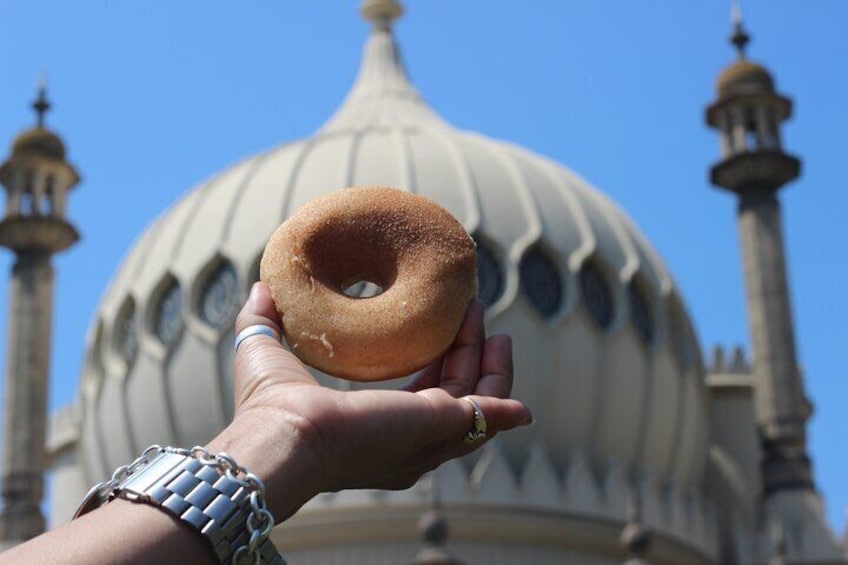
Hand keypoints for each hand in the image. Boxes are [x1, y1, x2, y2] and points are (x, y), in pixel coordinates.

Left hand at [219, 282, 531, 518]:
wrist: (284, 435)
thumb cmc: (267, 407)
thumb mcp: (266, 352)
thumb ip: (264, 320)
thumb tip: (262, 287)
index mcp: (372, 428)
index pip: (417, 397)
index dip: (435, 363)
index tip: (441, 328)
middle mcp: (405, 441)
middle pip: (454, 396)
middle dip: (468, 355)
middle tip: (474, 314)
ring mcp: (425, 438)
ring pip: (473, 401)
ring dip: (488, 365)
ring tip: (491, 326)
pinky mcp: (437, 424)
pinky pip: (486, 415)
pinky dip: (505, 405)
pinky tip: (522, 401)